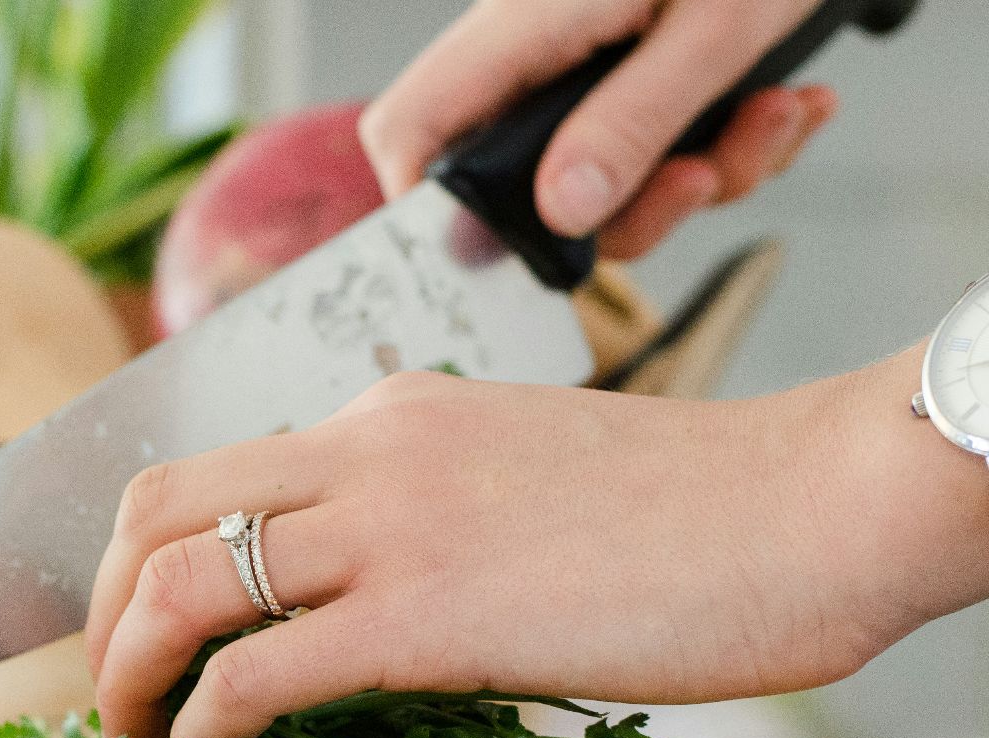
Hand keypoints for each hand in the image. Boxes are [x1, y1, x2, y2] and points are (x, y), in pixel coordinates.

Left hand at [85, 348, 988, 737]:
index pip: (208, 472)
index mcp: (383, 416)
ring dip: (126, 673)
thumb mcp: (513, 470)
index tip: (139, 631)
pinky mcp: (428, 614)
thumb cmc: (686, 508)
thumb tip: (350, 601)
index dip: (140, 557)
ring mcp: (389, 526)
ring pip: (181, 584)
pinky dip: (202, 717)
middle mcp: (363, 450)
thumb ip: (419, 509)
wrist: (807, 504)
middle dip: (100, 610)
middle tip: (108, 691)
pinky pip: (261, 669)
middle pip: (155, 510)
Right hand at [360, 0, 836, 259]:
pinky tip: (782, 102)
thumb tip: (562, 210)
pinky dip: (730, 146)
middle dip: (634, 209)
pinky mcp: (632, 77)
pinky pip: (659, 154)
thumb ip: (633, 121)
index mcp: (521, 25)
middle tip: (703, 175)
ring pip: (608, 184)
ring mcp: (583, 69)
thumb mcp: (713, 28)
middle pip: (525, 186)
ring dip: (706, 174)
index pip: (411, 127)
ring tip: (774, 113)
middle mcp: (536, 53)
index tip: (495, 257)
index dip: (426, 207)